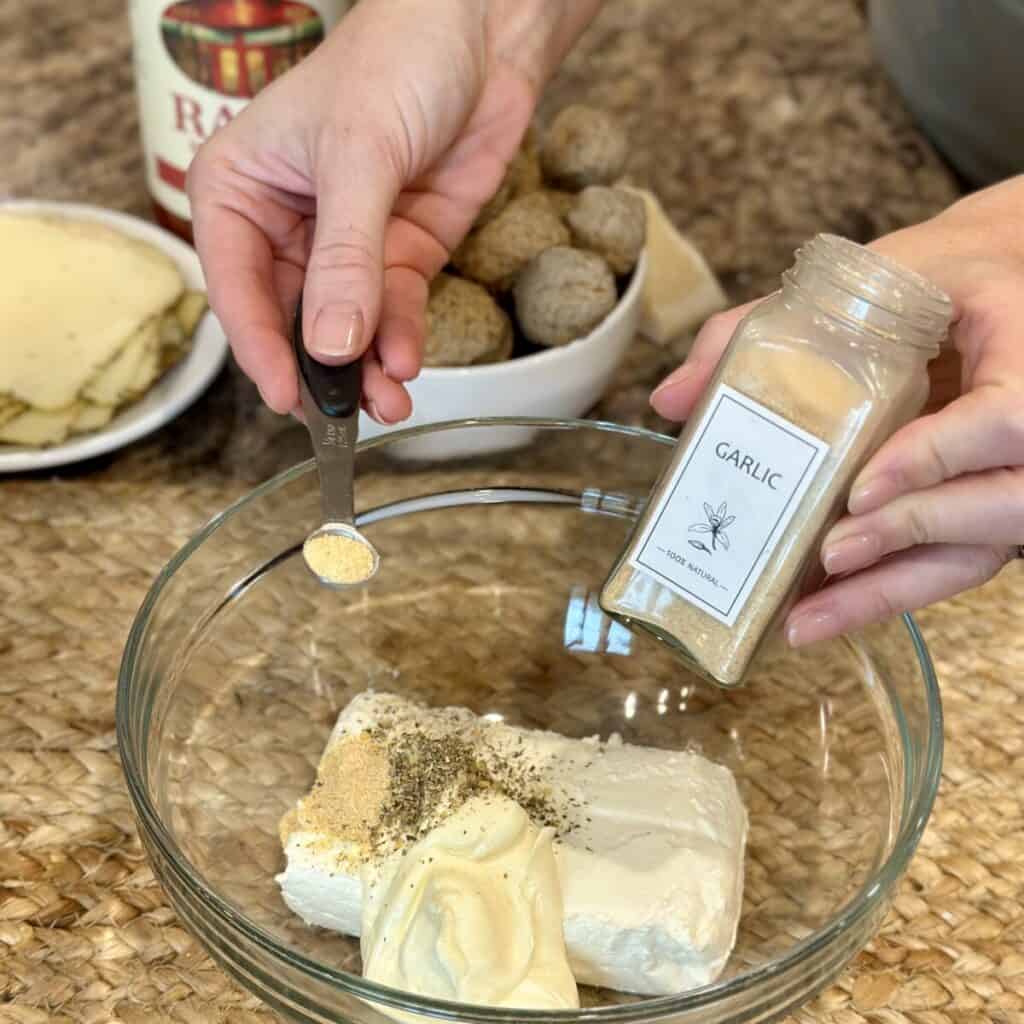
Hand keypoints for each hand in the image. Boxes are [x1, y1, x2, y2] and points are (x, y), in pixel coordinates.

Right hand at [187, 0, 599, 421]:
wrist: (479, 36)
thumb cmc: (396, 62)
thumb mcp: (360, 157)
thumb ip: (344, 258)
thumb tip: (328, 345)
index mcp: (239, 191)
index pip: (237, 286)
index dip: (261, 348)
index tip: (288, 397)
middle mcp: (286, 226)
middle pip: (292, 318)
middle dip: (321, 371)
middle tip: (342, 420)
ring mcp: (345, 246)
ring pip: (345, 327)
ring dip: (365, 370)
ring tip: (389, 403)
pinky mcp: (398, 253)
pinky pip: (393, 311)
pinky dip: (401, 339)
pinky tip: (407, 363)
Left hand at [650, 175, 1023, 644]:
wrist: (1001, 292)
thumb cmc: (940, 278)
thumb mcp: (872, 275)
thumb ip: (768, 324)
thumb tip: (671, 400)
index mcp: (1023, 353)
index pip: (1006, 421)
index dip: (935, 460)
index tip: (861, 489)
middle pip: (1000, 508)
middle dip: (908, 536)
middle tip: (829, 554)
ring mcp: (1018, 479)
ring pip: (975, 553)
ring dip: (888, 592)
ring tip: (804, 621)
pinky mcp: (991, 513)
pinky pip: (950, 564)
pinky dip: (887, 594)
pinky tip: (821, 615)